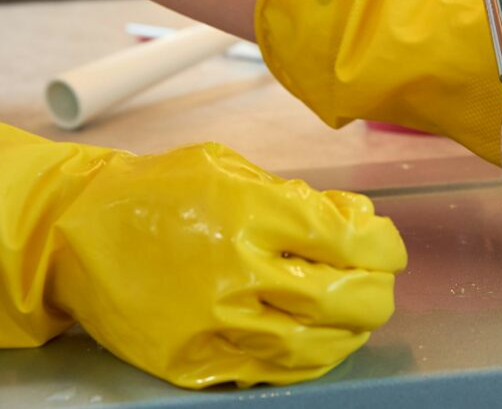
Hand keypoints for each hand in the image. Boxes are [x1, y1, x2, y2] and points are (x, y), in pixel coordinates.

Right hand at [0, 123, 405, 387]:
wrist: (73, 233)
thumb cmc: (158, 191)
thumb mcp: (230, 169)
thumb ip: (298, 197)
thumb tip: (357, 218)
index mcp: (250, 213)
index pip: (347, 239)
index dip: (384, 247)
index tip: (390, 247)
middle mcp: (236, 272)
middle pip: (342, 298)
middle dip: (379, 292)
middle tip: (382, 283)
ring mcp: (212, 323)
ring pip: (313, 343)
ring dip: (352, 331)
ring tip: (361, 315)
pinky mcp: (192, 359)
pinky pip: (271, 371)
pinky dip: (310, 359)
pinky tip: (323, 343)